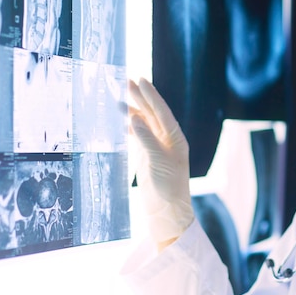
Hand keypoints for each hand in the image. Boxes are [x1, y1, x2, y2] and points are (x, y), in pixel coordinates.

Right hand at [128, 77, 193, 244]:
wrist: (167, 214)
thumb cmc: (168, 189)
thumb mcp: (158, 162)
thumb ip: (146, 139)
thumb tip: (134, 118)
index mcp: (176, 139)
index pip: (162, 112)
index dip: (151, 95)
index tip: (140, 80)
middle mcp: (168, 141)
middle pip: (153, 114)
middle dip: (141, 98)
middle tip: (126, 81)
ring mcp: (158, 150)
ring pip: (145, 124)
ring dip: (134, 110)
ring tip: (120, 96)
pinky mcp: (148, 159)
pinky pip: (139, 137)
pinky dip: (131, 127)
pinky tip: (123, 121)